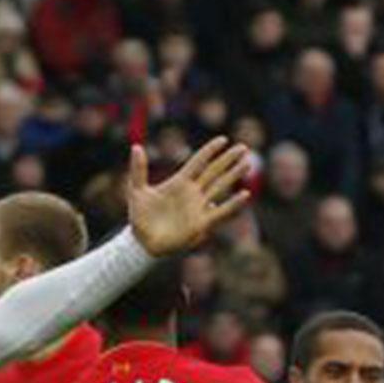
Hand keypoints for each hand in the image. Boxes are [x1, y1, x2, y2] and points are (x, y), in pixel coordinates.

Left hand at [125, 136, 253, 255]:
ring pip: (220, 187)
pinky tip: (245, 194)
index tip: (223, 139)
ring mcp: (199, 207)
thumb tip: (136, 146)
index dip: (210, 151)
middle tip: (243, 147)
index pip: (198, 162)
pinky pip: (221, 212)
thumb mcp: (137, 191)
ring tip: (247, 163)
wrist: (143, 243)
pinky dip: (233, 204)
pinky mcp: (202, 223)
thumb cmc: (140, 218)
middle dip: (228, 159)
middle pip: (214, 171)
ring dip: (233, 175)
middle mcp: (192, 192)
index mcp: (179, 182)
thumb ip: (138, 170)